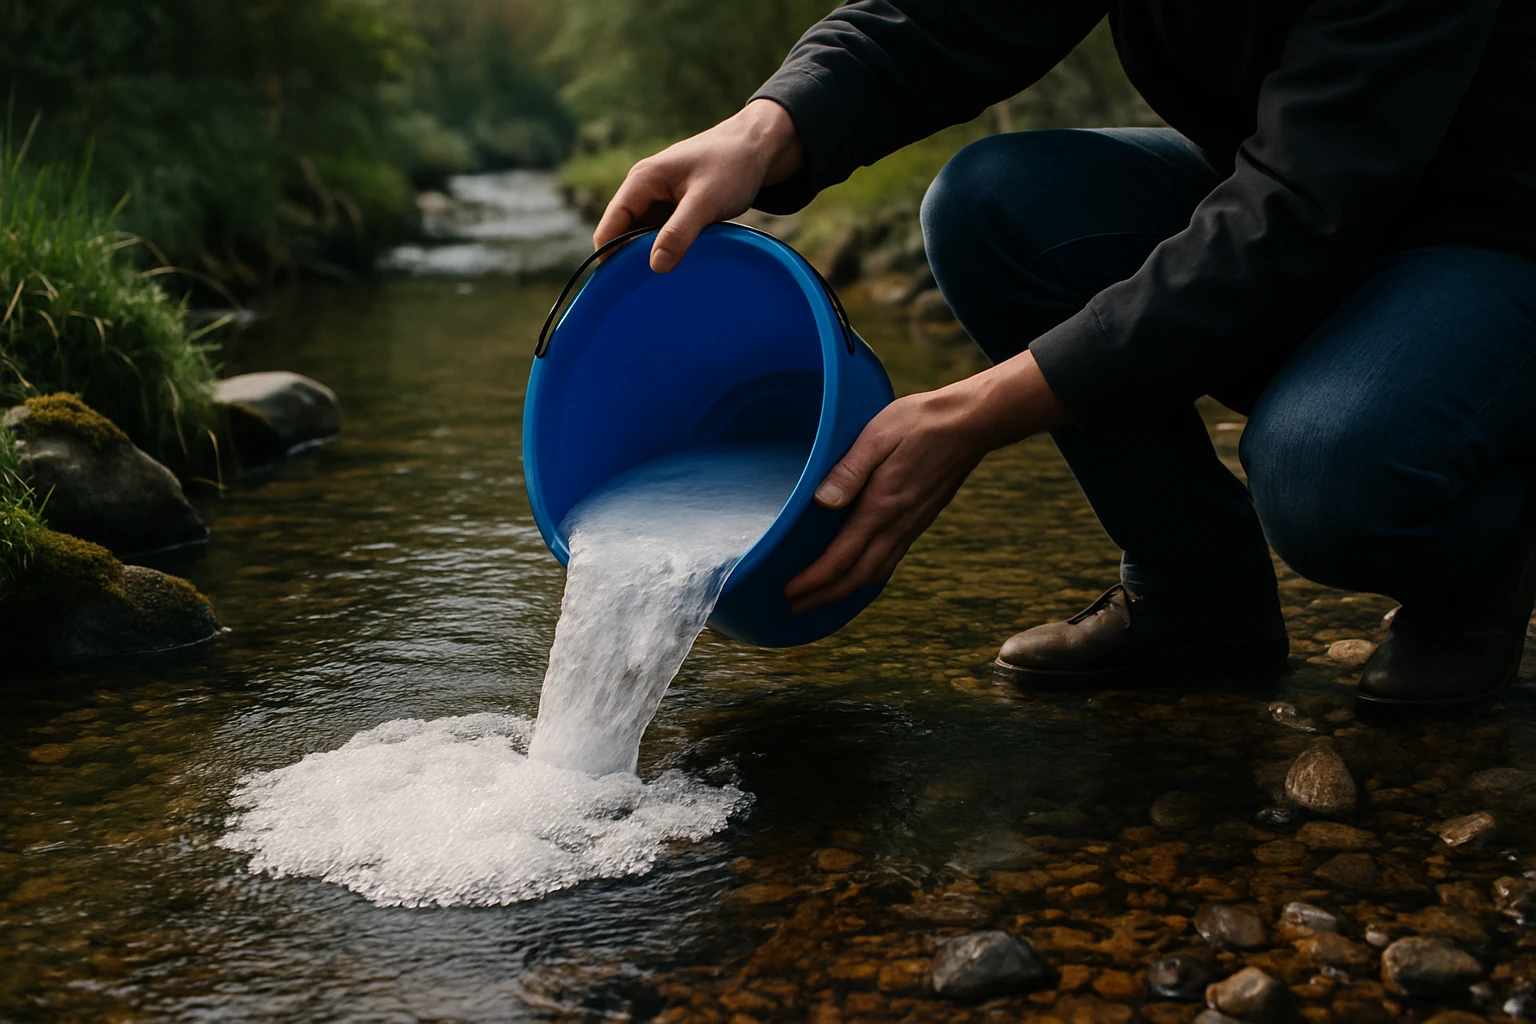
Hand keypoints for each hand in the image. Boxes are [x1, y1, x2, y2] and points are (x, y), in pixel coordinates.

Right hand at [594, 99, 803, 273]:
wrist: (758, 147)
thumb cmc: (732, 165)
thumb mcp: (706, 201)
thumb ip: (679, 232)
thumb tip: (654, 266)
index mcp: (641, 181)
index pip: (609, 227)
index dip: (610, 257)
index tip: (621, 287)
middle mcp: (644, 188)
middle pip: (623, 234)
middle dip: (632, 260)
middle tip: (648, 291)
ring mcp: (659, 198)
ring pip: (643, 236)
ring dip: (652, 256)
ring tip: (665, 283)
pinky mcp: (675, 206)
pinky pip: (662, 233)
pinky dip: (668, 248)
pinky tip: (680, 265)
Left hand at [784, 351, 1069, 613]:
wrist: (971, 424)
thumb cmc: (920, 423)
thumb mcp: (877, 436)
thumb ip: (849, 471)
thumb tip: (822, 502)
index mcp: (881, 507)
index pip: (841, 558)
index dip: (814, 581)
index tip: (789, 593)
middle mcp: (897, 525)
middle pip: (856, 576)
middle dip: (824, 596)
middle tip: (795, 607)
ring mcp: (911, 526)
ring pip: (875, 573)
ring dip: (845, 591)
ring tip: (820, 598)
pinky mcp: (919, 520)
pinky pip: (890, 560)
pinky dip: (868, 577)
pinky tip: (858, 574)